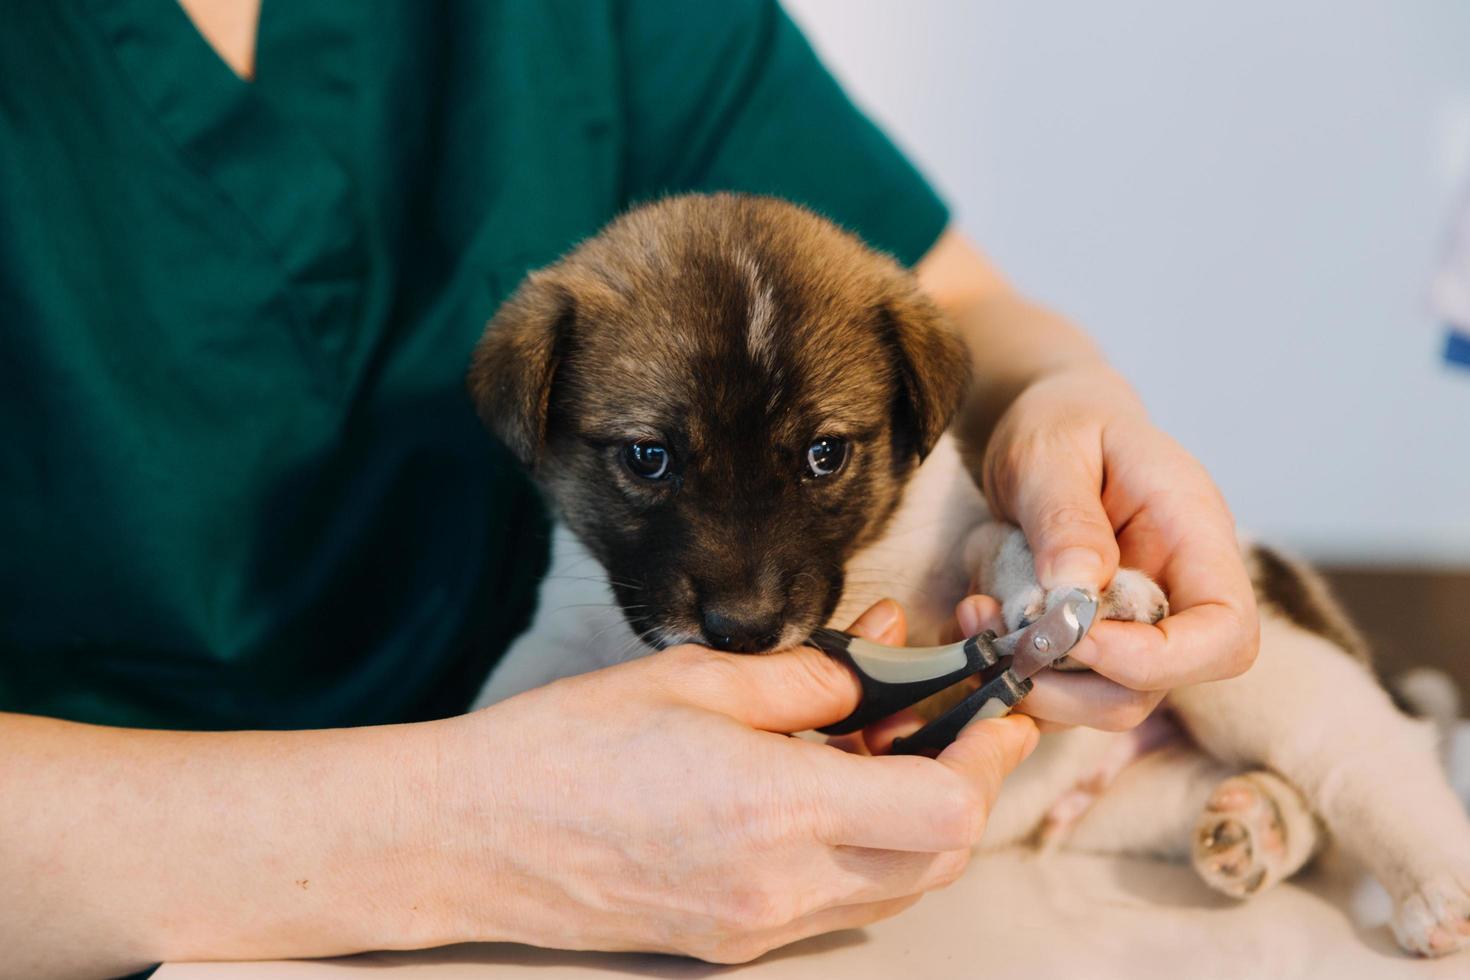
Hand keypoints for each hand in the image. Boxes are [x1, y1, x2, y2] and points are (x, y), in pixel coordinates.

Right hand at [438, 600, 1036, 962]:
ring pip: (895, 886)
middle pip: (937, 857)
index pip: (941, 807)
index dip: (985, 757)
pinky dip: (865, 848)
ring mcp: (759, 924)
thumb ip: (801, 681)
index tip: (995, 712)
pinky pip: (839, 900)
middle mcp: (781, 885)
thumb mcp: (691, 679)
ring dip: (921, 820)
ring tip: (896, 745)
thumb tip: (866, 678)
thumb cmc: (569, 747)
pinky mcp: (734, 939)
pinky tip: (836, 789)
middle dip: (969, 786)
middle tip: (963, 722)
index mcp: (774, 808)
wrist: (475, 837)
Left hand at [968, 361, 1258, 730]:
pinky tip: (975, 617)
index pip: (1226, 635)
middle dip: (1070, 684)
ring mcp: (1134, 627)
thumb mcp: (1051, 451)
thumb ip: (1066, 517)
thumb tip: (1076, 591)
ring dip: (1029, 680)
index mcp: (1195, 538)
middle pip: (1157, 688)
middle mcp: (1176, 594)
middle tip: (1000, 635)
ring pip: (1100, 703)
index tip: (1075, 638)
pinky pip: (1058, 689)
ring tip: (975, 615)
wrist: (1049, 429)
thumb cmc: (1064, 425)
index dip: (1160, 661)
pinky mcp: (1090, 645)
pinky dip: (1011, 671)